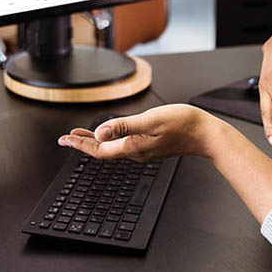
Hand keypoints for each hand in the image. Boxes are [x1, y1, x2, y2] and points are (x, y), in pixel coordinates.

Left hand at [57, 104, 218, 160]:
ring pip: (113, 148)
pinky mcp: (152, 147)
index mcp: (132, 147)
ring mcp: (145, 151)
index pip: (99, 149)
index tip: (65, 139)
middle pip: (103, 150)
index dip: (80, 144)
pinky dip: (112, 139)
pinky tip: (113, 134)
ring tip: (84, 135)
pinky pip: (125, 145)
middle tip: (67, 138)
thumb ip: (124, 126)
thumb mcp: (150, 120)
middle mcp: (136, 152)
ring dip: (97, 141)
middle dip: (84, 143)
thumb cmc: (182, 124)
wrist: (206, 134)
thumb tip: (100, 132)